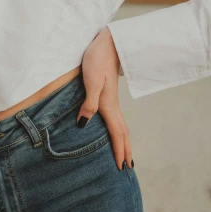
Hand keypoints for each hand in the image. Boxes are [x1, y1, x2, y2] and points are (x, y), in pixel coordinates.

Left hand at [78, 27, 132, 170]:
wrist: (107, 43)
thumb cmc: (96, 59)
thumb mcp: (91, 80)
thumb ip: (89, 102)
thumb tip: (83, 124)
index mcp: (108, 104)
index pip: (116, 132)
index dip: (118, 150)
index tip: (122, 167)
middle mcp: (112, 105)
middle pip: (122, 132)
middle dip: (125, 150)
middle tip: (127, 168)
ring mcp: (111, 100)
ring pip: (121, 126)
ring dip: (124, 142)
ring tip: (125, 155)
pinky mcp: (108, 95)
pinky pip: (116, 119)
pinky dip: (118, 131)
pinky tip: (114, 132)